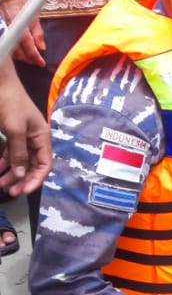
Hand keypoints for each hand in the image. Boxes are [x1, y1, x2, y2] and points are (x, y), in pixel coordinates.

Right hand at [0, 0, 45, 66]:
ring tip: (28, 58)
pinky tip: (18, 52)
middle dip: (28, 59)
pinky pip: (7, 44)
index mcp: (21, 25)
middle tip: (36, 62)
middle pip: (19, 51)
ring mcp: (4, 31)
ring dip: (21, 57)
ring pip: (11, 50)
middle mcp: (11, 29)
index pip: (29, 45)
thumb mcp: (34, 16)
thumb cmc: (20, 5)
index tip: (41, 63)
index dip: (35, 56)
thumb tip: (42, 48)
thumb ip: (38, 33)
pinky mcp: (1, 32)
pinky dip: (13, 51)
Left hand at [0, 63, 50, 195]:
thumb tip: (20, 175)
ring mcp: (23, 137)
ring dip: (10, 174)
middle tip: (9, 191)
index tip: (22, 191)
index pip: (44, 165)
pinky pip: (10, 154)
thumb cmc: (10, 102)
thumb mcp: (15, 129)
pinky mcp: (12, 135)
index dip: (35, 180)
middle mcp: (35, 140)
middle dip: (21, 180)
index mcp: (42, 138)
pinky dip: (4, 164)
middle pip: (31, 166)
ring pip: (19, 162)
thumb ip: (18, 153)